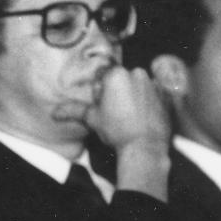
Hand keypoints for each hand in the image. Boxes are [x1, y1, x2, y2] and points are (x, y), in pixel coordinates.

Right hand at [85, 67, 170, 200]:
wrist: (145, 146)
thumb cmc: (118, 130)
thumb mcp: (92, 119)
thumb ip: (74, 111)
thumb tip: (55, 113)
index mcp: (116, 75)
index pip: (103, 76)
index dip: (100, 91)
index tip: (103, 105)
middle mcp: (136, 73)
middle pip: (121, 79)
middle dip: (117, 92)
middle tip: (115, 112)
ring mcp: (153, 83)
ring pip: (137, 85)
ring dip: (132, 96)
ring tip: (130, 116)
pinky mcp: (166, 94)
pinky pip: (152, 93)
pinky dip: (147, 101)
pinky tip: (142, 116)